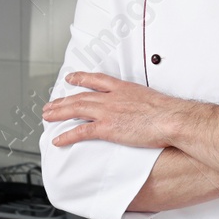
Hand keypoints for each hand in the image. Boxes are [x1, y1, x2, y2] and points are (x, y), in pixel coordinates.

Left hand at [41, 72, 183, 148]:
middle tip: (50, 105)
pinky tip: (58, 139)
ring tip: (47, 117)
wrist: (171, 118)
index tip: (71, 78)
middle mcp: (112, 98)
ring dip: (59, 113)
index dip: (81, 78)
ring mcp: (108, 112)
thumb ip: (141, 102)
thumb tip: (141, 109)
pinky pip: (81, 131)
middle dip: (63, 100)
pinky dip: (67, 136)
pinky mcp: (108, 128)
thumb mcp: (152, 99)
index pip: (97, 79)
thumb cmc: (168, 112)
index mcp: (123, 88)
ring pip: (76, 110)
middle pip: (81, 96)